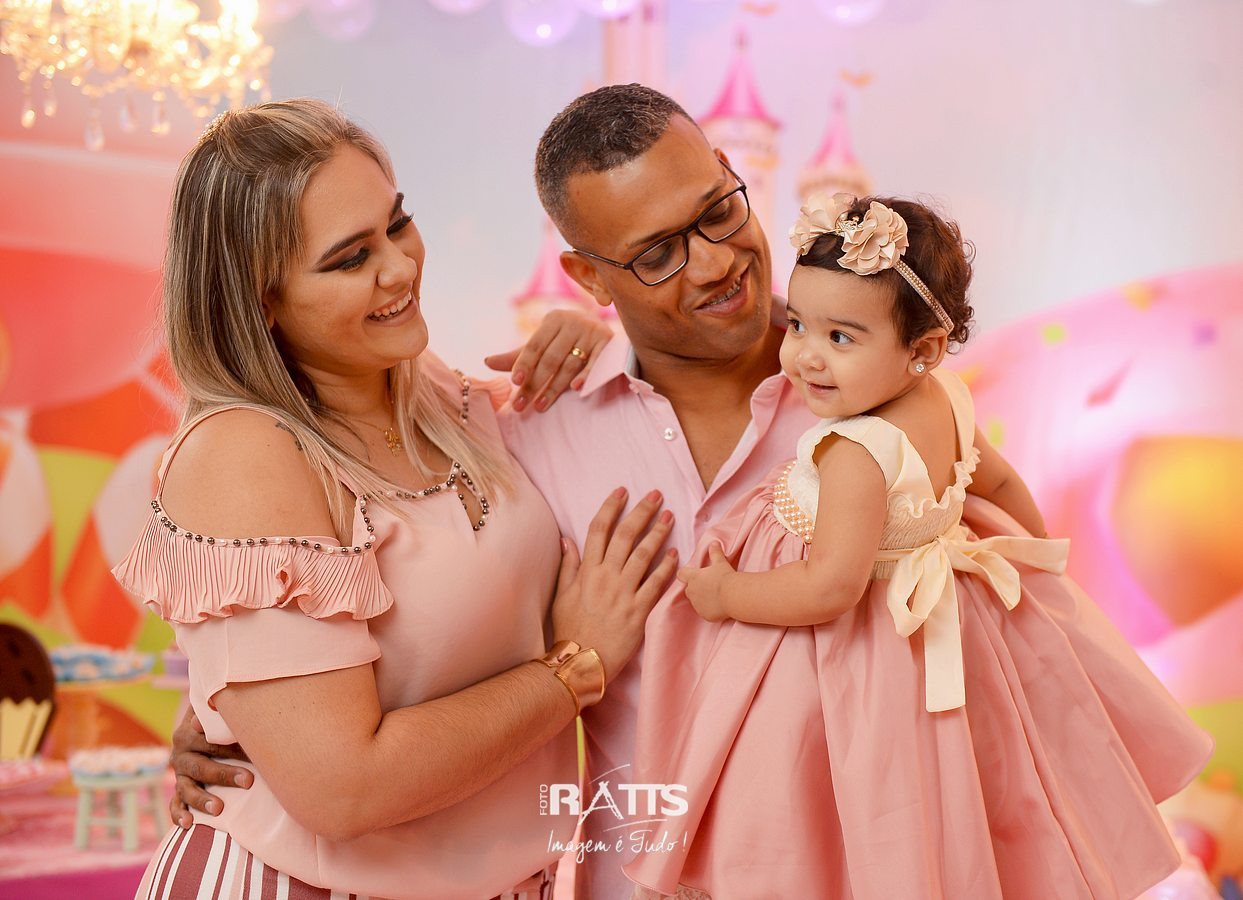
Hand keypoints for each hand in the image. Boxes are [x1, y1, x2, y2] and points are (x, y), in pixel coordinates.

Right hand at [168, 707, 252, 827]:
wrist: (202, 723)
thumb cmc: (220, 717)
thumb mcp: (218, 710)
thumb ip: (221, 710)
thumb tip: (218, 710)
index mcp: (189, 731)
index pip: (209, 740)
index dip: (231, 746)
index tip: (252, 752)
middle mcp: (181, 752)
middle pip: (202, 766)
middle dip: (225, 774)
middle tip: (249, 780)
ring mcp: (180, 772)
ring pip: (187, 788)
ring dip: (202, 799)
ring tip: (219, 808)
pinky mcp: (179, 789)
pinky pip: (175, 804)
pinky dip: (178, 814)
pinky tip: (189, 824)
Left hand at [483, 309, 612, 411]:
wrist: (601, 327)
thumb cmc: (565, 339)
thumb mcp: (543, 343)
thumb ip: (518, 355)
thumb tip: (487, 362)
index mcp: (553, 319)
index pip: (534, 346)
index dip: (524, 364)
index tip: (514, 384)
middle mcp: (572, 322)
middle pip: (550, 359)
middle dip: (534, 384)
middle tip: (520, 405)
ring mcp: (591, 332)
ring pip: (569, 365)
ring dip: (554, 388)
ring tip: (539, 406)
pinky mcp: (607, 343)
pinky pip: (595, 363)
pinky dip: (585, 375)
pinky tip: (574, 389)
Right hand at [550, 487, 677, 679]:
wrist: (580, 662)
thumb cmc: (568, 630)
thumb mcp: (560, 596)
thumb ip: (567, 566)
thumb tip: (567, 539)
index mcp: (587, 571)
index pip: (599, 530)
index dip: (611, 507)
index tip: (622, 491)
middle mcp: (606, 577)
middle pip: (626, 535)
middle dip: (642, 511)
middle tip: (656, 495)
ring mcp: (624, 593)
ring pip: (644, 554)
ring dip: (658, 532)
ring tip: (669, 516)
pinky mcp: (639, 610)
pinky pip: (656, 583)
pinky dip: (667, 567)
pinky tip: (675, 553)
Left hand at [680, 542, 735, 622]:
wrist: (733, 595)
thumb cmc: (725, 576)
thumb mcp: (720, 562)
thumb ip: (715, 552)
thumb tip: (714, 542)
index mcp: (693, 577)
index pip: (681, 574)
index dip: (685, 573)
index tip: (690, 573)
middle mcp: (692, 591)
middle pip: (689, 588)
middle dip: (696, 587)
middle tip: (708, 585)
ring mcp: (697, 604)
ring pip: (696, 601)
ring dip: (702, 599)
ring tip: (715, 596)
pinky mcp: (705, 615)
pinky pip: (705, 612)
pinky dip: (709, 610)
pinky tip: (719, 606)